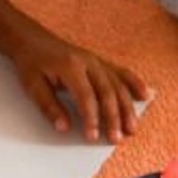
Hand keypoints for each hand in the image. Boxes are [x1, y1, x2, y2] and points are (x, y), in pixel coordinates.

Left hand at [11, 29, 149, 142]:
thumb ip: (49, 107)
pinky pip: (121, 73)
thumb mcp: (33, 86)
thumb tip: (64, 128)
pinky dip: (134, 83)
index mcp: (71, 67)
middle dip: (114, 117)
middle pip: (107, 92)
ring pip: (118, 85)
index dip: (91, 118)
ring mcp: (96, 61)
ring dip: (127, 107)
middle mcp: (88, 62)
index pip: (86, 97)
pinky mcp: (100, 62)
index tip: (93, 137)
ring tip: (132, 127)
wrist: (32, 39)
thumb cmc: (32, 63)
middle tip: (116, 138)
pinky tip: (145, 94)